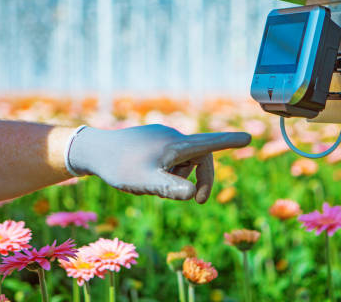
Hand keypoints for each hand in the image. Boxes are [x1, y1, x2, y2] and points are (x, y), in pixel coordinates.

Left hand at [67, 124, 250, 202]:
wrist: (93, 150)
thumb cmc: (120, 167)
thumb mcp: (145, 182)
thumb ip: (170, 188)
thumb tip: (194, 195)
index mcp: (177, 145)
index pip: (210, 143)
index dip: (230, 141)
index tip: (248, 138)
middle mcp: (173, 137)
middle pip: (200, 158)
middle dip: (201, 179)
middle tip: (198, 203)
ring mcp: (162, 138)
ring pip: (183, 161)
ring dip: (177, 177)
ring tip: (152, 187)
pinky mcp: (152, 141)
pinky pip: (168, 158)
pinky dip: (165, 171)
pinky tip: (142, 178)